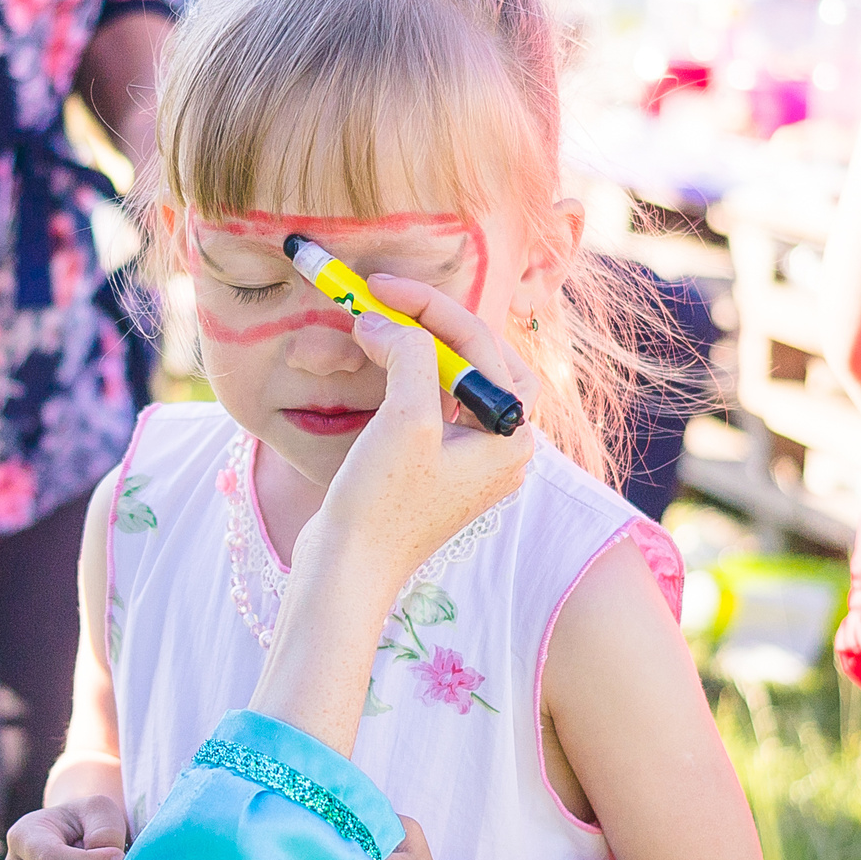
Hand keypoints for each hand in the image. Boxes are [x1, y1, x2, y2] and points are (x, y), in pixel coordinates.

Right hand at [294, 277, 538, 579]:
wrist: (348, 570)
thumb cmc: (383, 504)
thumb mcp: (405, 418)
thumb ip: (411, 354)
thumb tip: (385, 321)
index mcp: (511, 435)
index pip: (479, 346)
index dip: (429, 308)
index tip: (380, 289)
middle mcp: (500, 447)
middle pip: (477, 358)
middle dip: (433, 323)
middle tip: (386, 299)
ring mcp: (469, 460)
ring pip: (455, 378)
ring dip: (418, 346)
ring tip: (379, 322)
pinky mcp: (437, 468)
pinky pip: (433, 403)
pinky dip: (406, 375)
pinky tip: (378, 363)